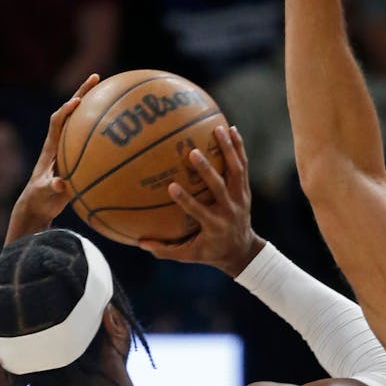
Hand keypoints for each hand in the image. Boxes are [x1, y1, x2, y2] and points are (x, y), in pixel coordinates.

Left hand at [6, 74, 99, 242]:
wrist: (38, 203)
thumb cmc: (40, 198)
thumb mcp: (46, 194)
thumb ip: (52, 188)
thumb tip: (61, 183)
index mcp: (51, 147)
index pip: (57, 121)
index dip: (66, 110)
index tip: (78, 101)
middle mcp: (59, 141)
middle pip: (71, 110)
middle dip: (83, 92)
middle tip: (97, 77)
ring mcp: (68, 146)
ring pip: (82, 120)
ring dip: (94, 104)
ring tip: (112, 89)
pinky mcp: (76, 153)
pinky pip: (92, 135)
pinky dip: (104, 126)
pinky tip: (121, 124)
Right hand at [136, 126, 265, 276]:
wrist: (243, 251)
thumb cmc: (211, 252)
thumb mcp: (189, 256)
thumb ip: (165, 250)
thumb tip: (139, 243)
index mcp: (214, 226)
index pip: (199, 212)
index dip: (187, 200)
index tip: (171, 186)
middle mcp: (229, 210)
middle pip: (220, 188)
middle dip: (207, 171)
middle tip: (193, 153)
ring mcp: (240, 198)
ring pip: (236, 171)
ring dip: (229, 150)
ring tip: (219, 128)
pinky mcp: (245, 189)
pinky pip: (243, 166)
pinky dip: (239, 148)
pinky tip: (232, 129)